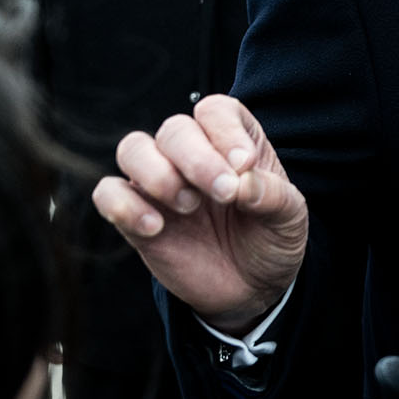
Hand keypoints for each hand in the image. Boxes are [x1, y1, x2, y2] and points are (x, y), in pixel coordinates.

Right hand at [91, 95, 306, 330]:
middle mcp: (191, 154)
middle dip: (196, 159)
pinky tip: (155, 228)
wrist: (251, 288)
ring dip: (157, 173)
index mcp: (232, 141)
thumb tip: (243, 182)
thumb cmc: (270, 239)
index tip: (244, 164)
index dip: (225, 132)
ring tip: (188, 206)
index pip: (215, 111)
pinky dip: (123, 205)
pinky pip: (108, 193)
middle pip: (173, 129)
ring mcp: (159, 182)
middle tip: (223, 193)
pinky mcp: (135, 216)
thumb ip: (272, 196)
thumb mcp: (290, 219)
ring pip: (132, 149)